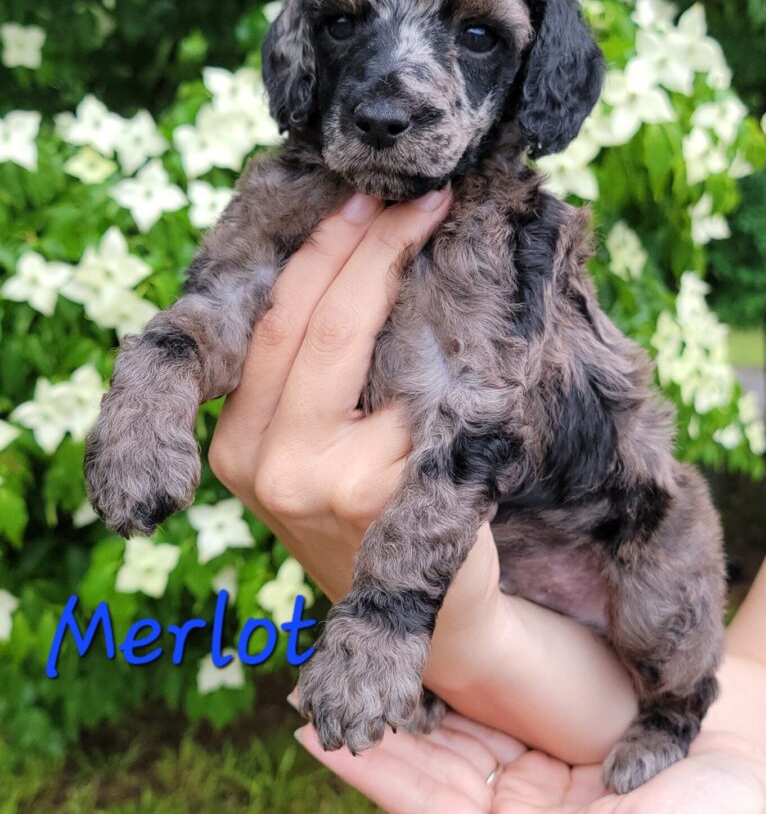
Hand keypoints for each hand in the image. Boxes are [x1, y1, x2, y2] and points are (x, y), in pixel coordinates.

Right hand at [210, 186, 635, 760]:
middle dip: (374, 247)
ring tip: (446, 232)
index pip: (277, 324)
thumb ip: (314, 382)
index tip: (365, 198)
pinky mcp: (385, 496)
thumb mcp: (319, 450)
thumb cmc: (381, 516)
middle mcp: (263, 465)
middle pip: (317, 324)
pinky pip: (423, 394)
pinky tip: (478, 306)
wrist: (438, 617)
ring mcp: (321, 484)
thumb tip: (358, 260)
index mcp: (238, 445)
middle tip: (422, 196)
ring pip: (369, 349)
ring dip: (414, 282)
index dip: (325, 252)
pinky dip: (451, 343)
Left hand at [293, 706, 765, 813]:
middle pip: (429, 762)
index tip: (316, 735)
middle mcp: (518, 810)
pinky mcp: (552, 724)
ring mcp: (533, 762)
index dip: (374, 774)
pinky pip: (490, 698)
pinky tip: (421, 648)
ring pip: (452, 726)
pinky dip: (452, 675)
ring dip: (405, 695)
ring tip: (349, 660)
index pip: (432, 809)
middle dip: (373, 728)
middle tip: (308, 685)